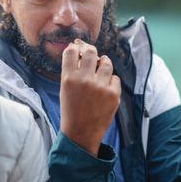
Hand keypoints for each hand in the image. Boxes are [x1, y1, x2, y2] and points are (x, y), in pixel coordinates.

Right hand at [59, 39, 120, 154]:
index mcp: (68, 78)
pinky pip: (115, 78)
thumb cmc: (72, 110)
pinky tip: (105, 88)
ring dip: (104, 64)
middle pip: (91, 52)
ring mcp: (100, 87)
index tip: (78, 51)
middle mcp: (84, 80)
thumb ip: (72, 71)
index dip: (76, 49)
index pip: (71, 51)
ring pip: (106, 63)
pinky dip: (111, 81)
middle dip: (91, 52)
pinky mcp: (113, 95)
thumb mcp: (65, 89)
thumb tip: (80, 50)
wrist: (81, 133)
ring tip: (100, 70)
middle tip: (92, 56)